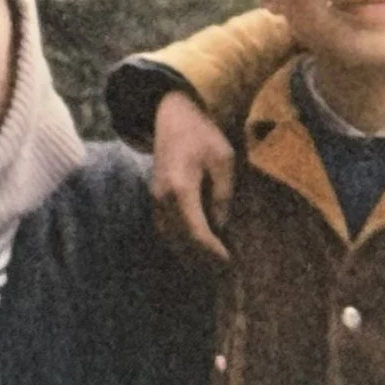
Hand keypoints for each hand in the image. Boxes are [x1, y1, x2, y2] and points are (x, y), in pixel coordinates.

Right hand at [148, 92, 234, 260]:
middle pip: (180, 241)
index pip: (196, 232)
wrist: (172, 116)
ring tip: (209, 261)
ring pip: (168, 237)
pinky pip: (163, 228)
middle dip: (201, 258)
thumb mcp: (223, 160)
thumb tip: (221, 226)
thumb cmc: (201, 135)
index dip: (212, 251)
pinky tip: (193, 246)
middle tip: (223, 268)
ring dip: (187, 253)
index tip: (229, 260)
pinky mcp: (154, 197)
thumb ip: (222, 195)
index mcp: (181, 189)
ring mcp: (155, 199)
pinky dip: (177, 241)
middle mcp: (163, 199)